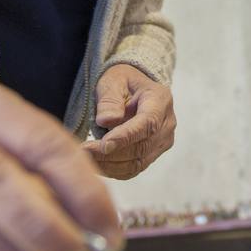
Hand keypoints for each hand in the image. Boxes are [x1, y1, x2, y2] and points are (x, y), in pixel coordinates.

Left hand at [84, 64, 175, 178]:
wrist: (133, 90)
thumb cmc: (122, 82)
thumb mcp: (113, 81)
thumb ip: (109, 99)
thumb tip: (106, 121)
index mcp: (160, 100)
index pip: (147, 123)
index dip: (126, 136)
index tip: (103, 145)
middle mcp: (167, 123)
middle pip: (142, 146)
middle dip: (111, 153)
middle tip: (83, 151)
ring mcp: (163, 141)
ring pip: (137, 162)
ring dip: (110, 165)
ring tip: (85, 158)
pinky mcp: (153, 154)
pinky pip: (134, 169)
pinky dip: (113, 170)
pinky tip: (96, 164)